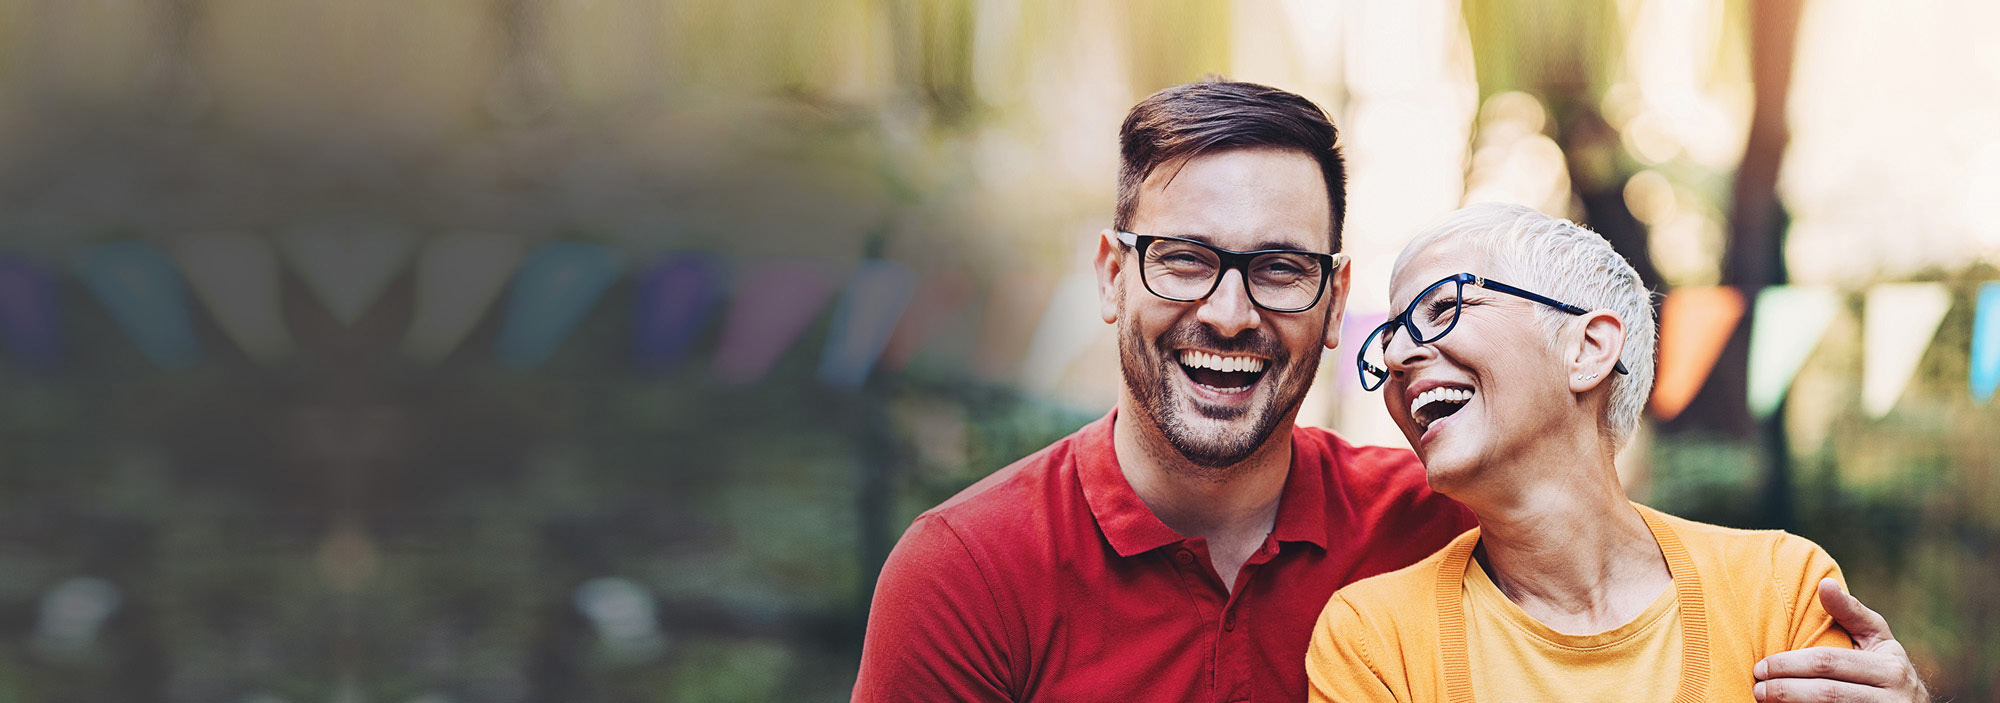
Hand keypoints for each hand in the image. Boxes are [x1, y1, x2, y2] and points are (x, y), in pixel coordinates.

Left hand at [1752, 578, 1929, 702]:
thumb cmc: (1885, 665)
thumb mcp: (1877, 638)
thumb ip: (1851, 613)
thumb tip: (1824, 583)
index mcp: (1889, 668)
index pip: (1828, 663)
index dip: (1789, 665)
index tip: (1761, 666)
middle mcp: (1891, 697)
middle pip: (1826, 693)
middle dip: (1785, 689)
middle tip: (1757, 687)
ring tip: (1763, 699)